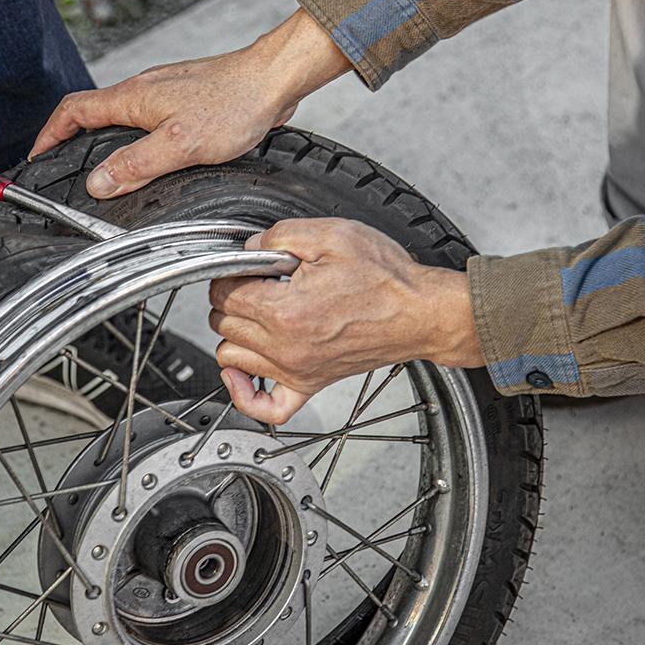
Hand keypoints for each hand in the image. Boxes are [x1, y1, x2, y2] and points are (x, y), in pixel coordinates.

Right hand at [29, 8, 351, 198]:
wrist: (275, 79)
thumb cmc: (235, 103)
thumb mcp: (180, 143)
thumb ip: (137, 164)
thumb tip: (98, 182)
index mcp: (133, 98)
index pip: (73, 112)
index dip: (49, 135)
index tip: (39, 157)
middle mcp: (144, 90)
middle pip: (94, 114)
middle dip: (75, 141)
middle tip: (69, 168)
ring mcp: (166, 94)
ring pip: (124, 118)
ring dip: (109, 142)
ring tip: (106, 169)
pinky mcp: (188, 100)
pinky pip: (151, 121)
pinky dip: (139, 140)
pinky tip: (154, 157)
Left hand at [208, 218, 484, 423]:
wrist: (421, 313)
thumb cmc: (386, 278)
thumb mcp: (332, 235)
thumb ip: (281, 236)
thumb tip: (251, 247)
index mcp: (285, 309)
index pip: (225, 293)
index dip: (230, 273)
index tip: (246, 266)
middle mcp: (285, 346)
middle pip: (223, 324)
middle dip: (232, 298)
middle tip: (255, 283)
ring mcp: (296, 370)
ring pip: (231, 357)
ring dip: (235, 334)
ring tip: (256, 314)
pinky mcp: (310, 385)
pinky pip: (265, 408)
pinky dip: (245, 394)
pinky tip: (243, 373)